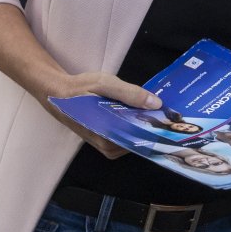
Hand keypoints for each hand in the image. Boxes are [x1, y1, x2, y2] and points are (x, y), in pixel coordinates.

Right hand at [41, 72, 160, 159]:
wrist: (57, 94)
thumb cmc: (80, 89)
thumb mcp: (105, 84)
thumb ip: (130, 93)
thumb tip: (156, 103)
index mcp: (108, 136)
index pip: (141, 138)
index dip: (158, 128)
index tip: (173, 118)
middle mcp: (108, 147)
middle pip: (139, 139)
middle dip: (153, 125)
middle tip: (169, 113)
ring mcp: (107, 147)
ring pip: (134, 138)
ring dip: (145, 125)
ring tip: (157, 110)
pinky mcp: (106, 142)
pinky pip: (127, 136)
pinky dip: (135, 125)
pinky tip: (141, 112)